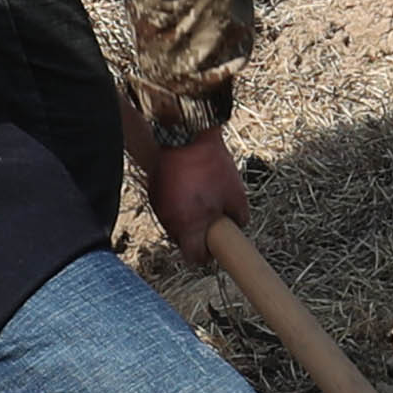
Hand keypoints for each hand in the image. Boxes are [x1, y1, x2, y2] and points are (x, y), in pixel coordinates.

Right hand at [144, 124, 250, 251]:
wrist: (182, 134)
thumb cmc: (209, 165)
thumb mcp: (236, 193)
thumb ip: (239, 216)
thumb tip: (239, 225)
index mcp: (188, 226)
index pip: (194, 258)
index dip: (207, 255)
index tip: (215, 247)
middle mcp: (169, 221)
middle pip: (184, 240)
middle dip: (199, 233)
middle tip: (213, 217)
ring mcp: (159, 206)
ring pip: (176, 221)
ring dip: (189, 215)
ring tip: (202, 194)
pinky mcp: (153, 191)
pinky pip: (169, 204)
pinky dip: (179, 200)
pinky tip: (190, 184)